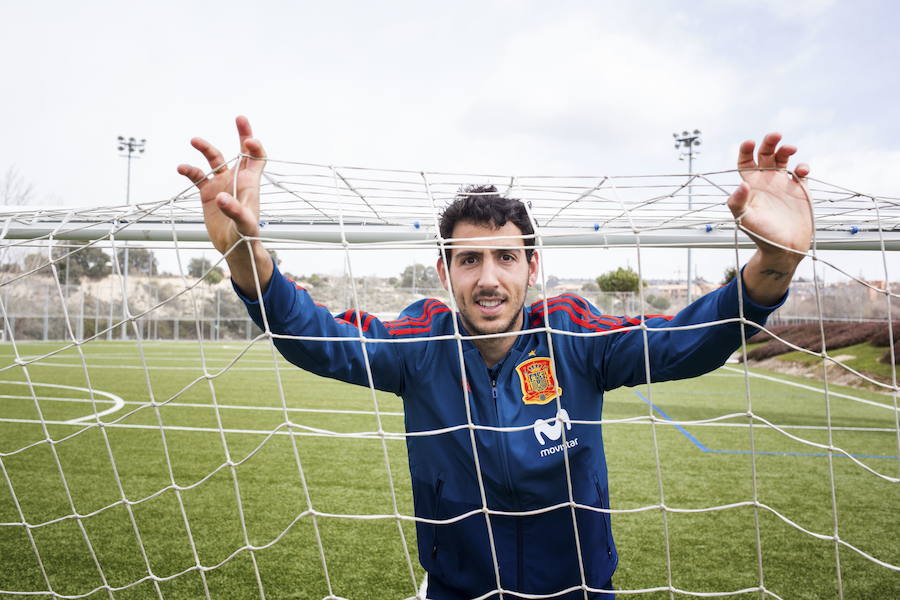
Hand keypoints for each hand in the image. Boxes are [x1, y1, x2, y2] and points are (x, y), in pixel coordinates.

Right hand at [177, 115, 266, 255]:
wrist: (233, 248)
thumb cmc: (246, 236)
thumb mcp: (245, 224)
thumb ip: (235, 211)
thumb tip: (221, 198)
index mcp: (250, 182)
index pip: (257, 158)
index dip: (255, 147)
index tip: (249, 142)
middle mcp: (237, 179)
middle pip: (241, 151)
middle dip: (242, 134)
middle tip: (240, 118)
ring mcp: (222, 184)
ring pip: (215, 160)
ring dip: (206, 149)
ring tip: (194, 140)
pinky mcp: (208, 193)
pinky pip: (197, 176)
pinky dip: (189, 170)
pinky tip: (181, 168)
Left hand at [727, 132, 812, 262]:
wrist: (785, 248)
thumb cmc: (761, 235)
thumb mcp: (744, 219)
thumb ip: (738, 203)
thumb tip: (741, 185)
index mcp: (750, 186)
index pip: (745, 162)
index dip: (746, 150)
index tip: (750, 142)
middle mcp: (766, 181)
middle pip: (765, 154)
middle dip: (769, 142)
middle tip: (775, 135)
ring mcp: (783, 184)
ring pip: (783, 158)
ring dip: (786, 149)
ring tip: (790, 149)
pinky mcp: (799, 189)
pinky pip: (801, 172)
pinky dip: (802, 166)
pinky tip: (801, 172)